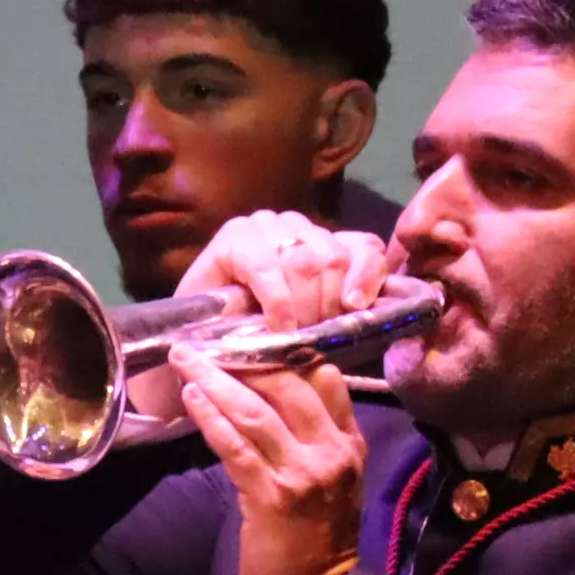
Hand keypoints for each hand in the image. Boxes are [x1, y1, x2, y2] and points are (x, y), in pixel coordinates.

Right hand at [180, 211, 394, 330]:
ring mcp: (264, 227)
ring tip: (290, 335)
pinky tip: (276, 325)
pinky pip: (267, 265)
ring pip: (306, 260)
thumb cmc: (259, 342)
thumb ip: (341, 314)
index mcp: (323, 245)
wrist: (199, 348)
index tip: (357, 307)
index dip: (367, 275)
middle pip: (334, 257)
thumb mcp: (312, 329)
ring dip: (302, 306)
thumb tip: (375, 311)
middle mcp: (297, 229)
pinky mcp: (234, 235)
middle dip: (327, 305)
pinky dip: (277, 301)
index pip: (363, 246)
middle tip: (310, 337)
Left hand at [180, 354, 367, 574]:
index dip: (283, 350)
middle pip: (287, 385)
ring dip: (215, 381)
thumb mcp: (332, 482)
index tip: (246, 333)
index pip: (324, 378)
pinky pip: (236, 446)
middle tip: (201, 343)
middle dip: (241, 357)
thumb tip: (265, 395)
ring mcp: (303, 474)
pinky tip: (191, 399)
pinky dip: (211, 417)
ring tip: (185, 361)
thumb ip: (311, 439)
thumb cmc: (316, 541)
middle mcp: (332, 452)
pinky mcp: (271, 497)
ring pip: (256, 411)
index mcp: (349, 443)